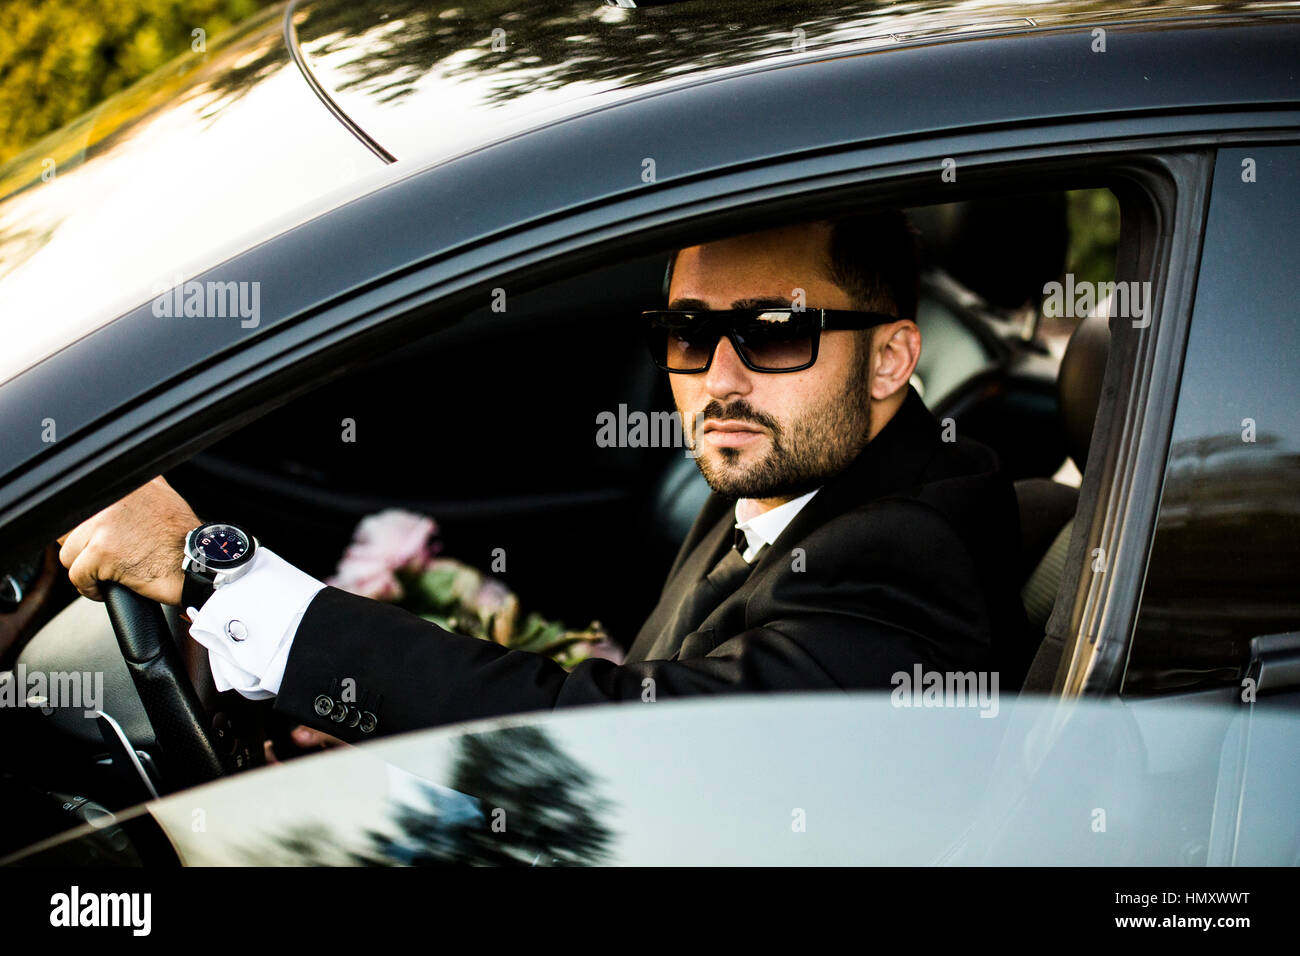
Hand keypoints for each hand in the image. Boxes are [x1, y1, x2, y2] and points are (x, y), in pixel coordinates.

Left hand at [56, 476, 199, 604]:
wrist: (198, 564)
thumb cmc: (184, 539)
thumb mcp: (162, 497)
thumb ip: (135, 491)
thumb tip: (115, 489)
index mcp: (126, 483)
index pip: (82, 503)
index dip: (86, 526)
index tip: (99, 538)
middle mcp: (112, 497)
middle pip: (70, 528)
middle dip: (83, 548)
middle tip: (108, 558)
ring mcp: (105, 523)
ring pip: (69, 552)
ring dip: (86, 568)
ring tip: (110, 573)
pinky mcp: (102, 551)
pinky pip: (77, 576)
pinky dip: (90, 588)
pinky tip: (110, 587)